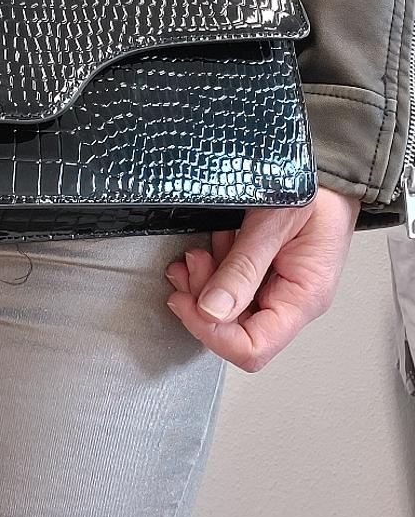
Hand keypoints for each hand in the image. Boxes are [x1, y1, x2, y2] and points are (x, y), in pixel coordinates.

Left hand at [165, 187, 359, 370]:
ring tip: (198, 253)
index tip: (186, 302)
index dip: (212, 332)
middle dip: (203, 300)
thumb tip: (211, 310)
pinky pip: (234, 283)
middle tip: (191, 265)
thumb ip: (243, 268)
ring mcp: (279, 286)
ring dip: (204, 282)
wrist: (330, 169)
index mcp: (303, 298)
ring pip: (229, 306)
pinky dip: (215, 268)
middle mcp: (292, 299)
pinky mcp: (268, 270)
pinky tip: (212, 246)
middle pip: (235, 328)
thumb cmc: (316, 189)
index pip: (253, 347)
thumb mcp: (273, 224)